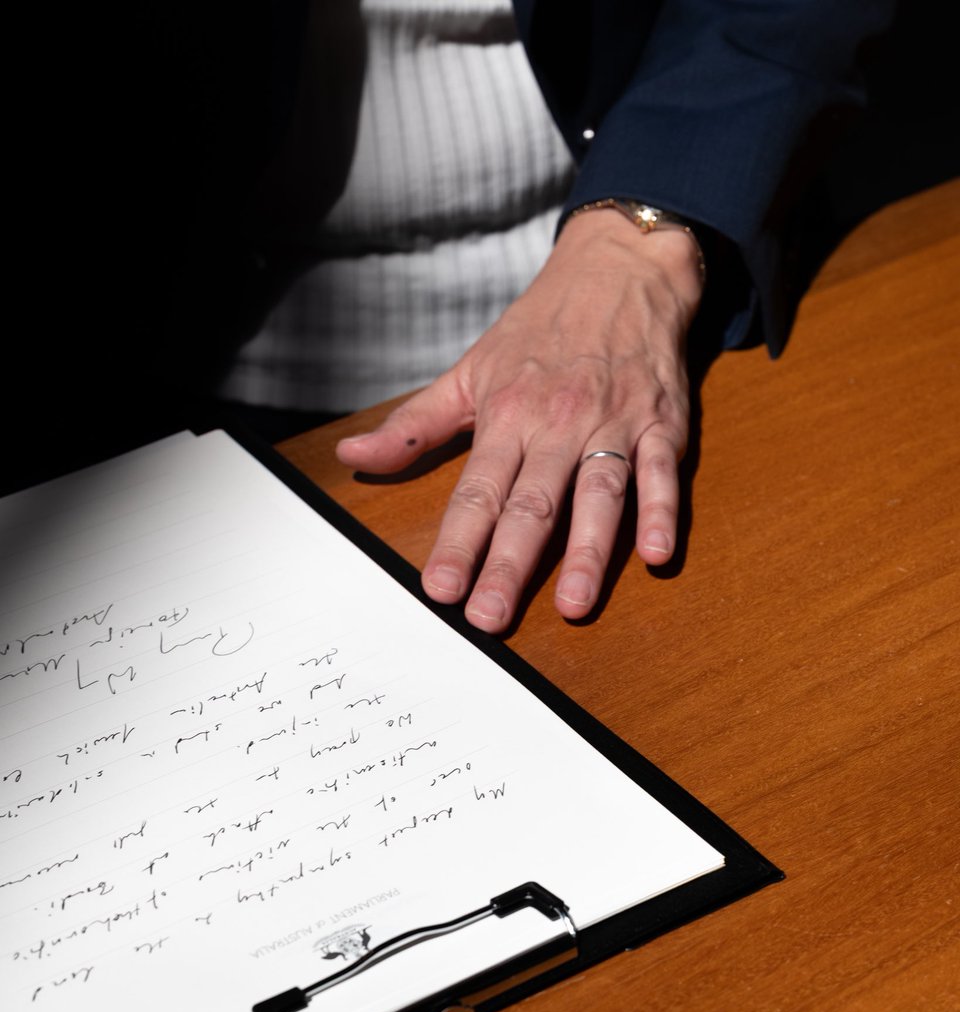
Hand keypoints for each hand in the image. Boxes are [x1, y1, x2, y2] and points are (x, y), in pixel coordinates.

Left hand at [336, 208, 702, 633]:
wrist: (619, 269)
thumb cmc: (539, 328)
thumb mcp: (469, 370)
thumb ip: (415, 424)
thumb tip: (351, 456)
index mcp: (508, 414)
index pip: (477, 490)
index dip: (458, 542)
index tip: (441, 589)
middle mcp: (558, 423)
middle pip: (533, 503)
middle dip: (510, 563)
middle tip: (491, 616)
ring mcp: (613, 425)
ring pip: (598, 494)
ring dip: (589, 551)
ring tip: (574, 604)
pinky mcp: (661, 424)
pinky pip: (661, 472)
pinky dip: (662, 511)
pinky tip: (656, 553)